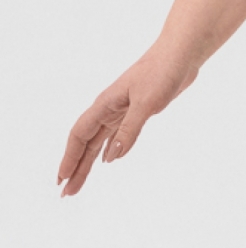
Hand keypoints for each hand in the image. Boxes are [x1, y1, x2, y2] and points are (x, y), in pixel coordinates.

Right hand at [57, 43, 200, 196]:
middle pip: (86, 142)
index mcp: (105, 104)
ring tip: (78, 183)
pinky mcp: (137, 110)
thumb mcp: (146, 103)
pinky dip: (108, 149)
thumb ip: (129, 130)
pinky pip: (115, 134)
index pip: (79, 135)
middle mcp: (109, 108)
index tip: (61, 179)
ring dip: (89, 162)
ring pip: (99, 141)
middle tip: (66, 193)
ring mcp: (122, 109)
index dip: (69, 157)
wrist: (181, 54)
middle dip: (75, 167)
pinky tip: (106, 160)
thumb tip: (110, 159)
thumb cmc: (162, 72)